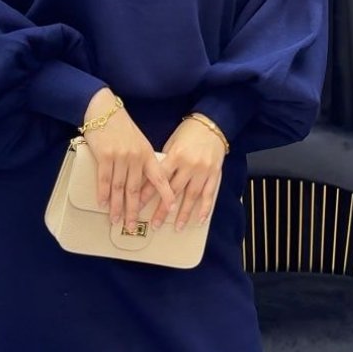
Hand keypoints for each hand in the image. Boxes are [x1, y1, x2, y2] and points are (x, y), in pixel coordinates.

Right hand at [82, 89, 174, 231]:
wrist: (103, 109)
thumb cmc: (121, 126)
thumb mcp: (138, 141)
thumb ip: (142, 159)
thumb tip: (145, 182)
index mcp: (147, 154)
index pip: (159, 178)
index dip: (166, 195)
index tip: (171, 209)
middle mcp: (135, 158)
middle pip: (135, 190)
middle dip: (133, 210)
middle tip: (132, 226)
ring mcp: (120, 157)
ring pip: (119, 188)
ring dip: (117, 206)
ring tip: (116, 220)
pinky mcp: (104, 156)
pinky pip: (104, 179)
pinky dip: (103, 193)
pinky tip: (103, 204)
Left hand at [147, 116, 226, 231]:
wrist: (212, 124)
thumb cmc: (188, 132)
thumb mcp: (172, 143)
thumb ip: (165, 162)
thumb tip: (153, 180)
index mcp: (176, 155)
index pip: (159, 178)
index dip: (148, 193)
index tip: (138, 206)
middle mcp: (189, 165)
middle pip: (174, 191)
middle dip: (163, 210)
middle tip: (154, 224)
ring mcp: (203, 170)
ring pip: (192, 196)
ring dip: (184, 213)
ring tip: (177, 227)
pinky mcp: (215, 173)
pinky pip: (209, 194)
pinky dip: (205, 208)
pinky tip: (199, 220)